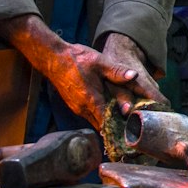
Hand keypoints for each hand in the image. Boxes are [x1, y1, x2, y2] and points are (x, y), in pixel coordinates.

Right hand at [42, 39, 164, 127]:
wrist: (53, 59)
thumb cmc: (76, 59)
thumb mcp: (99, 62)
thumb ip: (117, 71)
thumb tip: (134, 76)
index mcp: (91, 100)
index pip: (107, 123)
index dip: (119, 127)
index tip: (131, 129)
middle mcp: (83, 108)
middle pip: (102, 125)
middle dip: (115, 126)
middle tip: (131, 126)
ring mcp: (77, 108)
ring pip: (95, 121)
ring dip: (107, 121)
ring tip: (123, 120)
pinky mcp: (74, 105)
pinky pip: (89, 116)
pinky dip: (99, 116)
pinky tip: (109, 110)